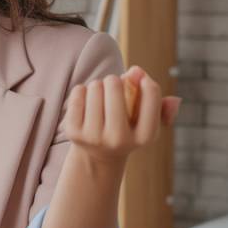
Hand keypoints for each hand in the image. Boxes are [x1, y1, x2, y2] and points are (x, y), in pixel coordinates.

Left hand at [63, 65, 180, 164]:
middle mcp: (120, 140)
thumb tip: (138, 72)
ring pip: (95, 87)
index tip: (139, 79)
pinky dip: (81, 90)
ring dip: (97, 85)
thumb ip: (153, 97)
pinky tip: (85, 98)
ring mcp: (95, 138)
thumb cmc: (126, 128)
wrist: (98, 155)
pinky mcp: (74, 133)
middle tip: (112, 85)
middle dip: (114, 79)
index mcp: (145, 136)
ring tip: (99, 94)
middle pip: (115, 87)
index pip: (151, 94)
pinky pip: (77, 94)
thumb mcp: (145, 118)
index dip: (145, 80)